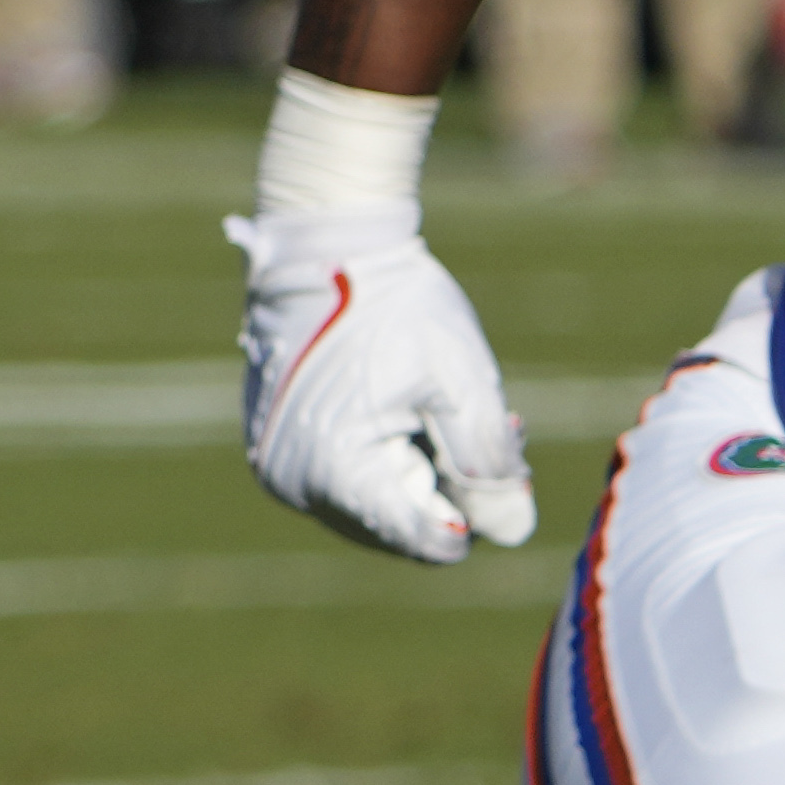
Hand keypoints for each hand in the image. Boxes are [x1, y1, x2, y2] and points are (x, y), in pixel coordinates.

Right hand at [230, 206, 536, 562]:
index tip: (500, 470)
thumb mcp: (460, 382)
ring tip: (439, 412)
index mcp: (338, 470)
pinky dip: (380, 459)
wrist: (323, 245)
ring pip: (372, 507)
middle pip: (399, 528)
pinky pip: (341, 480)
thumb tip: (511, 531)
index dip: (476, 514)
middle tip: (482, 428)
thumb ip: (487, 464)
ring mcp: (277, 467)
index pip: (426, 538)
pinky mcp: (273, 448)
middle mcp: (295, 482)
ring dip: (416, 475)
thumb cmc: (396, 305)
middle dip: (447, 491)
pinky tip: (403, 410)